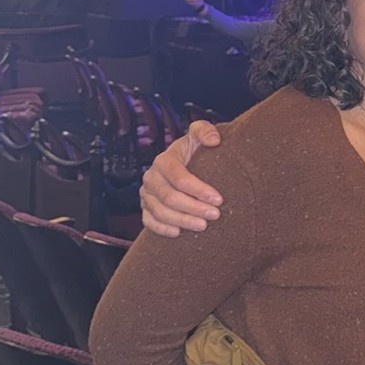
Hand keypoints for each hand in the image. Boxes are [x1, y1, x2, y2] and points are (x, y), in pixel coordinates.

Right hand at [140, 121, 224, 237]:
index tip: (219, 199)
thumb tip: (214, 140)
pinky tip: (179, 233)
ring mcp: (146, 194)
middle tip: (215, 215)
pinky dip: (162, 229)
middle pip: (169, 197)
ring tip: (203, 225)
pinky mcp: (145, 208)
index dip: (199, 190)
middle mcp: (151, 177)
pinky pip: (148, 221)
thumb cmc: (194, 150)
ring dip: (182, 220)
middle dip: (193, 208)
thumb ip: (205, 131)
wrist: (185, 163)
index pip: (180, 178)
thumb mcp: (199, 135)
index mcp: (164, 160)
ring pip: (160, 212)